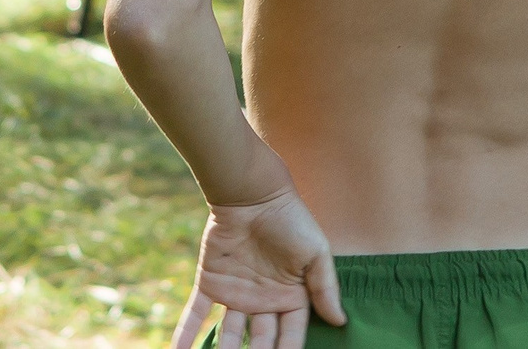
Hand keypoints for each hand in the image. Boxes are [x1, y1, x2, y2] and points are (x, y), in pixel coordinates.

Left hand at [171, 188, 344, 348]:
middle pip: (260, 340)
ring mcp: (235, 293)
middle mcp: (262, 301)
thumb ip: (325, 288)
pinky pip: (197, 311)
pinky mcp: (210, 282)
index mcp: (290, 298)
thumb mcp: (316, 252)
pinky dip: (186, 332)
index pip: (291, 335)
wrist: (254, 192)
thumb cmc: (291, 220)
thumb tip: (341, 321)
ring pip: (229, 332)